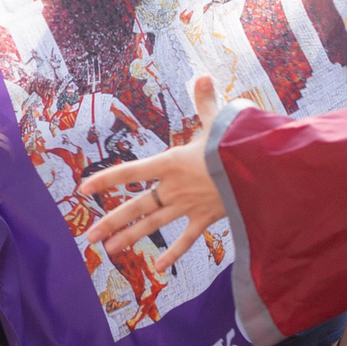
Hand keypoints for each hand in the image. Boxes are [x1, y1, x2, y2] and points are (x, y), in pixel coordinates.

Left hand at [79, 76, 228, 270]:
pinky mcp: (206, 218)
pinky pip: (186, 239)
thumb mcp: (220, 120)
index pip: (130, 171)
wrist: (263, 172)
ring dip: (131, 237)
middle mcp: (174, 187)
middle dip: (111, 221)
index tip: (83, 189)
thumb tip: (201, 76)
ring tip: (110, 251)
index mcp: (171, 162)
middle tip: (89, 237)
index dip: (105, 180)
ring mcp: (189, 205)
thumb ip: (206, 101)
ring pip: (154, 225)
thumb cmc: (239, 143)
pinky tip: (158, 268)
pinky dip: (173, 253)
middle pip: (136, 206)